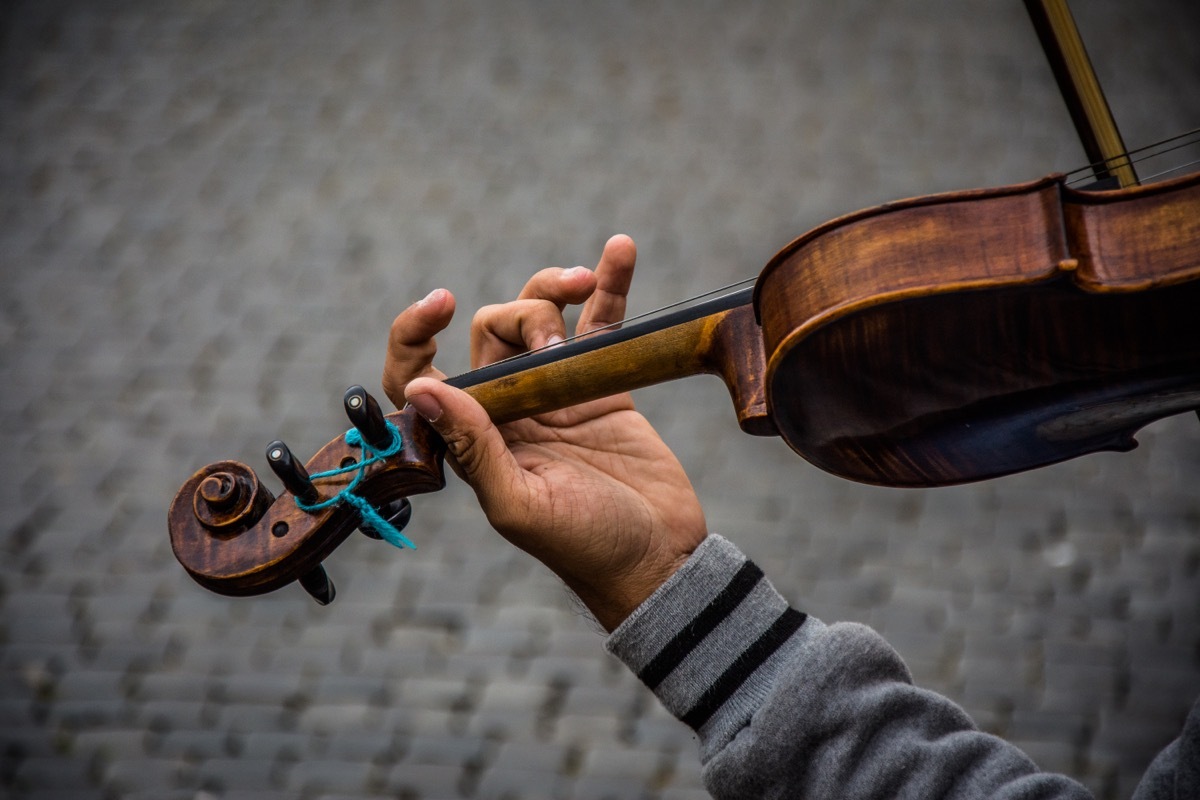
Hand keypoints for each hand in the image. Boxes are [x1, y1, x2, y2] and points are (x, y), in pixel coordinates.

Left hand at [382, 235, 706, 629]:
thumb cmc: (586, 548)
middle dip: (521, 318)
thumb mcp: (520, 504)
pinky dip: (609, 284)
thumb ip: (472, 447)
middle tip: (557, 353)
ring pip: (539, 316)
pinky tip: (620, 250)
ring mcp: (557, 392)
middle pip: (492, 330)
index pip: (422, 376)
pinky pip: (601, 323)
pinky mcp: (604, 384)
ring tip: (585, 284)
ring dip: (555, 288)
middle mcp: (508, 409)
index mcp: (472, 439)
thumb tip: (422, 387)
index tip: (441, 304)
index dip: (414, 335)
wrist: (659, 557)